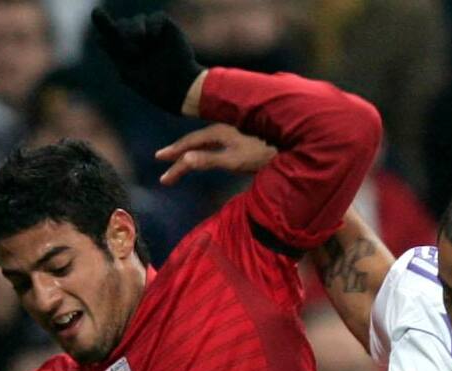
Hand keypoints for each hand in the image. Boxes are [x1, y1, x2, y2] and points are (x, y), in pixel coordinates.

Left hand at [91, 7, 202, 115]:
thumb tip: (98, 37)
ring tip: (141, 41)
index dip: (102, 22)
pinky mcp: (166, 28)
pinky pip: (155, 18)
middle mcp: (137, 41)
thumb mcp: (128, 70)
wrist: (179, 88)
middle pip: (122, 25)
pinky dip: (153, 26)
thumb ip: (114, 52)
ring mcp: (152, 34)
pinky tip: (153, 38)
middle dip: (123, 33)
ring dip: (135, 29)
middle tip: (132, 51)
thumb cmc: (153, 86)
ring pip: (137, 20)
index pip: (109, 35)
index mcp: (125, 53)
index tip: (97, 13)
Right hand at [155, 123, 275, 185]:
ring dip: (192, 148)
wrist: (292, 142)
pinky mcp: (243, 136)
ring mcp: (234, 131)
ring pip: (207, 139)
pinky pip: (217, 141)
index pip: (190, 144)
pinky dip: (207, 147)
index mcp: (219, 133)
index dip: (174, 153)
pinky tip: (211, 150)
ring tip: (182, 157)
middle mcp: (224, 128)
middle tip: (163, 159)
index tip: (159, 161)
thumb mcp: (235, 159)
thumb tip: (185, 160)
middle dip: (179, 151)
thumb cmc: (263, 153)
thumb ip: (209, 159)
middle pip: (196, 140)